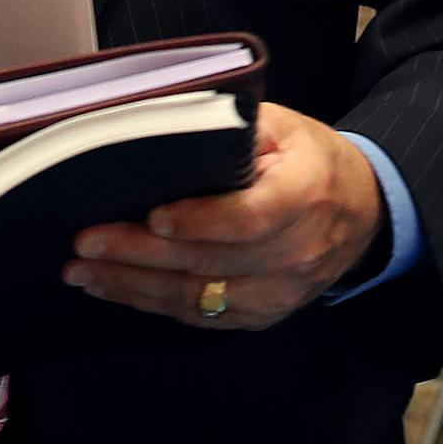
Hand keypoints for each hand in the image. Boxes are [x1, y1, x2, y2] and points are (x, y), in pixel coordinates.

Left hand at [63, 102, 385, 329]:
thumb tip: (166, 130)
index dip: (198, 222)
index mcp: (304, 195)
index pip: (248, 219)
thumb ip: (233, 130)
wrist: (360, 212)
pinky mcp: (262, 316)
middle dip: (139, 255)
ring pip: (197, 298)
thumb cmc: (311, 159)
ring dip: (133, 287)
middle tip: (85, 244)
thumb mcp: (284, 126)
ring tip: (82, 272)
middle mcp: (295, 253)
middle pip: (209, 262)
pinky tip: (117, 288)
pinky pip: (200, 317)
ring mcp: (279, 293)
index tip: (150, 218)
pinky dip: (153, 303)